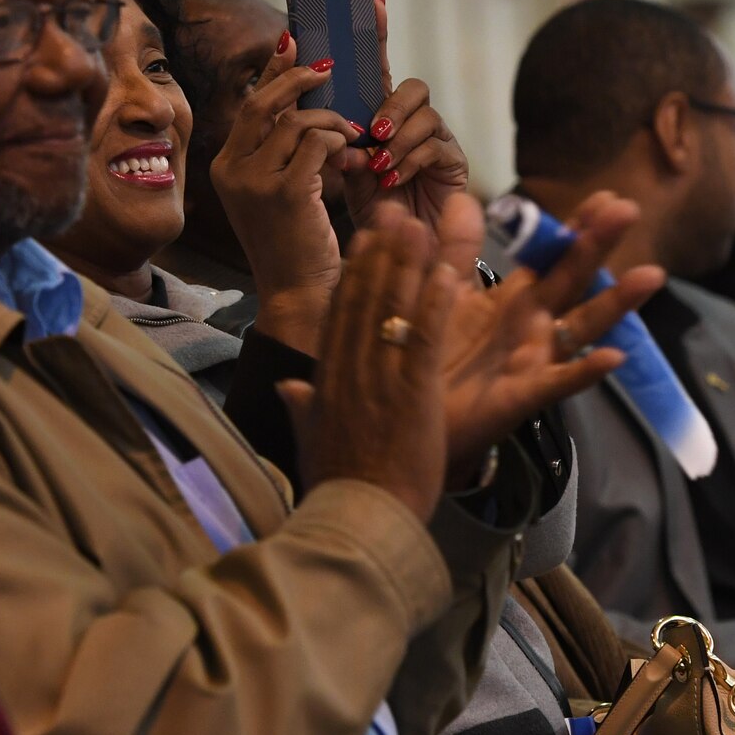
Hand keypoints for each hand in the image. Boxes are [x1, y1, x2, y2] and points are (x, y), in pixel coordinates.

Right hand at [212, 33, 362, 352]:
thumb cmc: (296, 243)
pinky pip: (316, 144)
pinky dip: (338, 141)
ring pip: (296, 121)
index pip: (250, 104)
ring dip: (332, 120)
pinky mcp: (285, 192)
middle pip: (263, 101)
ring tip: (352, 134)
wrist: (299, 294)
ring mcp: (255, 182)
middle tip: (329, 67)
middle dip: (299, 77)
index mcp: (225, 166)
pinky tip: (350, 155)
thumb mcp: (278, 190)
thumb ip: (281, 150)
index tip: (293, 41)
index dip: (273, 69)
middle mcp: (231, 170)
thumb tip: (304, 104)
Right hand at [277, 204, 456, 522]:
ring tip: (420, 226)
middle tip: (393, 213)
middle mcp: (350, 373)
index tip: (364, 240)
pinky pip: (424, 340)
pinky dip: (435, 305)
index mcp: (327, 382)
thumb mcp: (313, 441)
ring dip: (408, 265)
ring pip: (392, 311)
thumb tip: (287, 387)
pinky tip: (448, 274)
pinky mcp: (411, 396)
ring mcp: (380, 382)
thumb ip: (303, 407)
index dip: (354, 273)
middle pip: (363, 301)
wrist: (356, 521)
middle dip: (380, 254)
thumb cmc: (338, 489)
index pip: (340, 316)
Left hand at [341, 0, 469, 233]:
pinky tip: (393, 179)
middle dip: (391, 106)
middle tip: (371, 131)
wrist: (397, 251)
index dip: (378, 34)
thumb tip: (330, 126)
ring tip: (379, 165)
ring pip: (426, 115)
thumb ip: (337, 141)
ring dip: (398, 139)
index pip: (378, 68)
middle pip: (413, 86)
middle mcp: (412, 121)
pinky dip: (409, 161)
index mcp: (381, 114)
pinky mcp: (454, 163)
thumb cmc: (371, 206)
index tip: (373, 1)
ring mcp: (436, 139)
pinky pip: (436, 147)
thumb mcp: (343, 169)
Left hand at [432, 192, 661, 478]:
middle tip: (628, 210)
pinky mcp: (525, 395)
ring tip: (651, 275)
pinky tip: (614, 357)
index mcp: (515, 296)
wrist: (417, 415)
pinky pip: (561, 381)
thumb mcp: (444, 294)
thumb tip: (464, 198)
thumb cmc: (436, 354)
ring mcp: (536, 359)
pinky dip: (587, 370)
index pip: (552, 254)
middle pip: (573, 278)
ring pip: (583, 326)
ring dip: (616, 302)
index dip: (577, 226)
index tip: (605, 196)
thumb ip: (454, 248)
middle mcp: (535, 323)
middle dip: (599, 245)